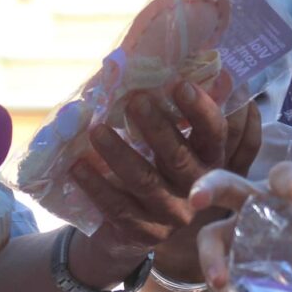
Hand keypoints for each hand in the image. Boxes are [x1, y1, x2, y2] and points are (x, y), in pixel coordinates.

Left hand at [69, 77, 260, 280]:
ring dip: (118, 154)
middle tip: (134, 99)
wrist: (138, 224)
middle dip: (156, 127)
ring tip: (95, 130)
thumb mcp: (169, 137)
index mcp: (209, 159)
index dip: (200, 110)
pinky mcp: (144, 233)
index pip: (214, 133)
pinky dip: (96, 186)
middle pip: (178, 157)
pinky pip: (117, 208)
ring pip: (145, 182)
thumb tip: (160, 57)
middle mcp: (196, 189)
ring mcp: (171, 215)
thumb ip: (171, 105)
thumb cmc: (155, 161)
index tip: (180, 84)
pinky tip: (77, 166)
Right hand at [190, 164, 291, 291]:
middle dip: (207, 188)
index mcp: (289, 184)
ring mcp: (244, 233)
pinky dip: (226, 290)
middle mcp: (257, 202)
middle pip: (225, 186)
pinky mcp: (242, 263)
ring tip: (221, 284)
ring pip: (213, 235)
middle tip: (197, 200)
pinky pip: (224, 273)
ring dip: (211, 257)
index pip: (284, 174)